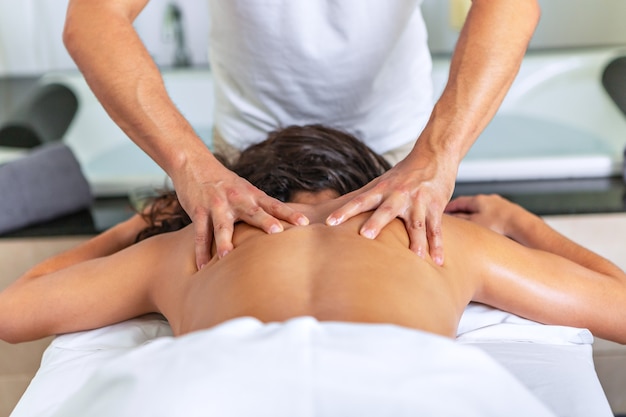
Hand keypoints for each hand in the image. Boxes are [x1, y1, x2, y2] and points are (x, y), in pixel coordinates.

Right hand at [172, 159, 308, 268]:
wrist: (194, 163)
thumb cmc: (225, 183)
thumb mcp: (245, 190)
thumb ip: (260, 207)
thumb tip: (281, 227)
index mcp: (252, 195)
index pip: (274, 205)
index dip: (289, 213)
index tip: (305, 222)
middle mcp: (237, 199)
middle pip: (253, 212)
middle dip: (265, 222)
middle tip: (278, 232)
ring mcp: (217, 205)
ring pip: (221, 226)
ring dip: (224, 241)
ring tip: (227, 257)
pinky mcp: (198, 211)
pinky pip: (200, 234)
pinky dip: (201, 251)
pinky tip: (203, 266)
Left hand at [326, 154, 455, 264]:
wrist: (434, 155)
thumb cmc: (404, 173)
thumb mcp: (383, 181)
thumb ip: (365, 196)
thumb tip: (339, 207)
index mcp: (382, 189)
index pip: (359, 201)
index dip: (344, 211)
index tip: (330, 222)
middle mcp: (398, 195)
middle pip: (386, 210)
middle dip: (376, 222)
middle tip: (366, 235)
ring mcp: (418, 201)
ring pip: (416, 223)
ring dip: (416, 240)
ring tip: (416, 257)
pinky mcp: (435, 206)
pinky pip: (436, 229)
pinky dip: (437, 245)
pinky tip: (438, 261)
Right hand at [445, 194, 518, 235]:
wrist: (523, 226)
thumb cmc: (498, 225)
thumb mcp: (473, 223)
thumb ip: (459, 221)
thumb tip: (448, 219)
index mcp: (478, 200)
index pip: (458, 201)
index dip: (449, 208)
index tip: (442, 212)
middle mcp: (489, 199)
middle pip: (470, 204)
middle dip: (461, 211)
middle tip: (454, 219)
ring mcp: (500, 205)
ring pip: (483, 210)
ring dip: (475, 216)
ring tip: (470, 225)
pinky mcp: (509, 212)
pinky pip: (493, 215)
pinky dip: (487, 220)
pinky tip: (487, 228)